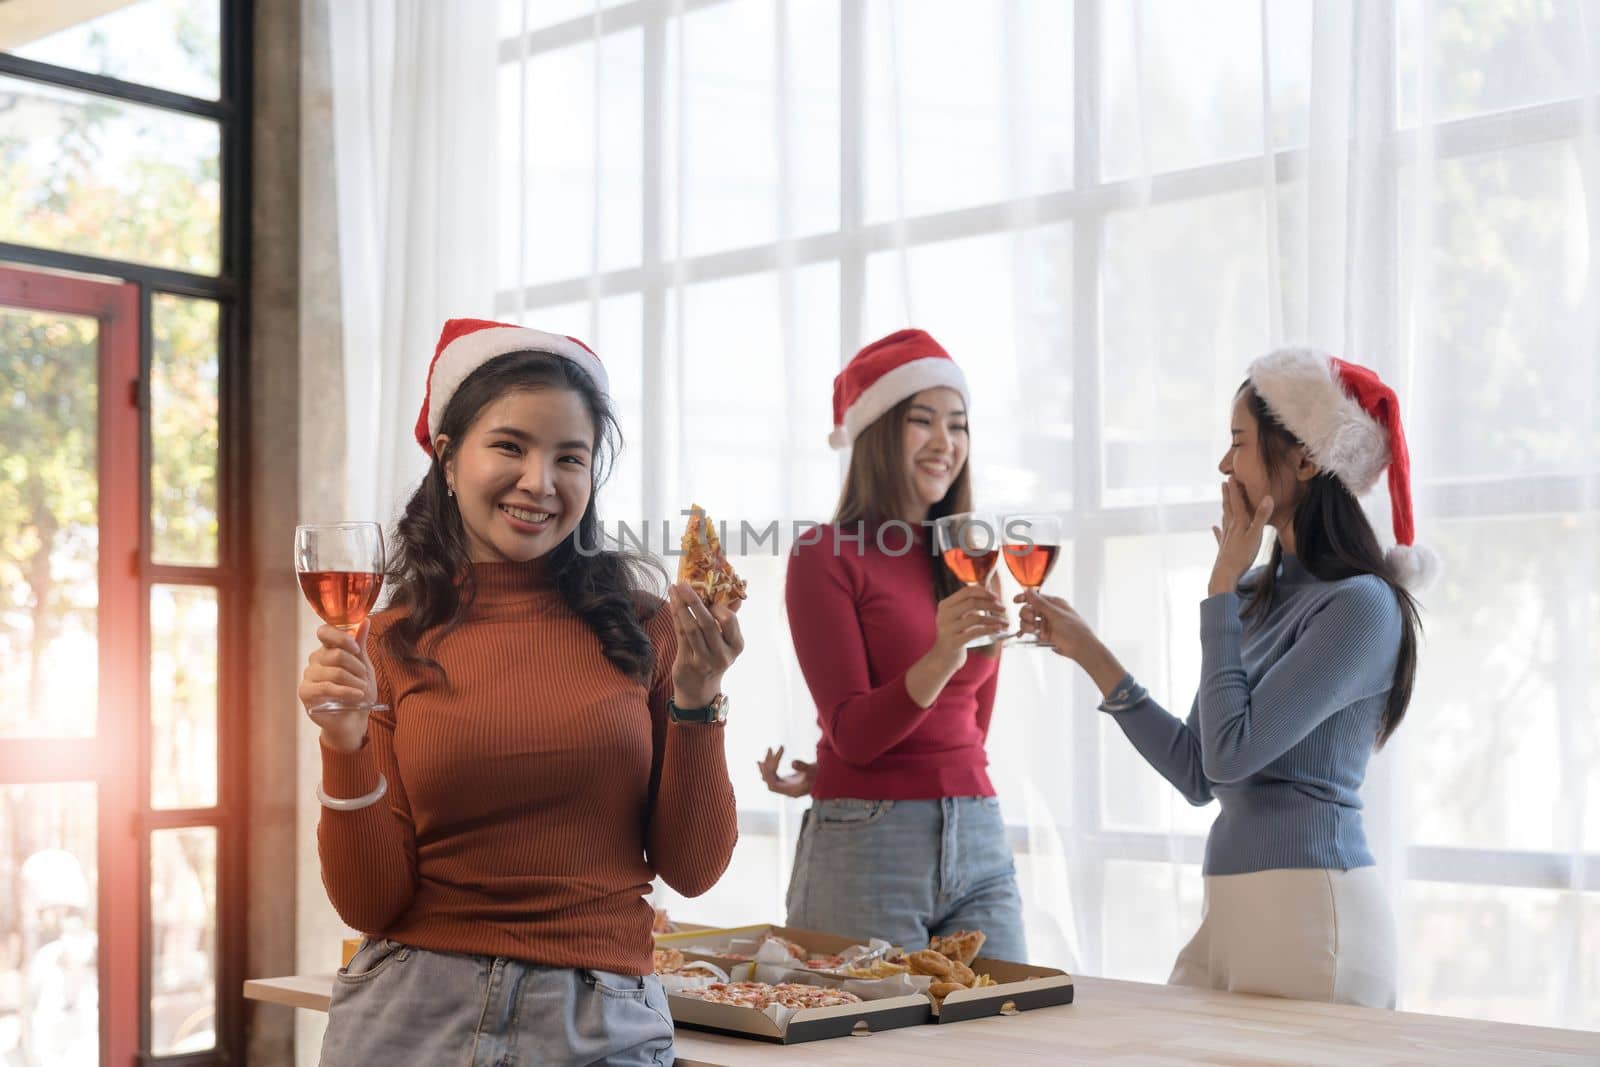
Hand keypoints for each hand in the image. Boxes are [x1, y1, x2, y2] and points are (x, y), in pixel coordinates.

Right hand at [298, 622, 376, 753]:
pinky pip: (326, 687)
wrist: (353, 719)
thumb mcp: (364, 666)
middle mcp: (315, 660)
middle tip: (365, 678)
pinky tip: (357, 696)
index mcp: (327, 649)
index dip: (341, 637)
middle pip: (336, 654)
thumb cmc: (358, 691)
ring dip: (355, 682)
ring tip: (363, 691)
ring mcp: (308, 675)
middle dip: (356, 667)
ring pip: (334, 672)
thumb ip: (361, 645)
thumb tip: (365, 621)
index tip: (356, 649)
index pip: (324, 631)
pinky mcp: (305, 692)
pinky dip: (346, 692)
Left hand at [669, 582, 744, 708]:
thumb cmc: (714, 659)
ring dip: (681, 606)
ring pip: (691, 628)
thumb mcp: (727, 642)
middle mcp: (722, 655)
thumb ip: (731, 617)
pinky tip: (672, 604)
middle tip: (683, 584)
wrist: (700, 691)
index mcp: (736, 646)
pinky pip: (680, 635)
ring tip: (674, 590)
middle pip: (708, 623)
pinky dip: (676, 617)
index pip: (729, 620)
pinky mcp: (687, 663)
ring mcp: (705, 661)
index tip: (705, 591)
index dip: (716, 604)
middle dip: (694, 601)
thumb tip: (739, 591)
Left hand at [757, 745, 815, 797]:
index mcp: (792, 791)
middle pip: (769, 780)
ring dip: (766, 765)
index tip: (774, 757)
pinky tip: (765, 760)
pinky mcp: (786, 782)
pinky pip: (773, 776)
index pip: (773, 785)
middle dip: (767, 766)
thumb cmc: (820, 775)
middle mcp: (787, 790)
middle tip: (770, 749)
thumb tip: (792, 763)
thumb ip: (803, 767)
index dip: (769, 772)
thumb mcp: (812, 770)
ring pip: (770, 778)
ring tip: (768, 751)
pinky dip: (768, 768)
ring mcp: (786, 786)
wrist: (826, 779)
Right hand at [929, 578, 1009, 669]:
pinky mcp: (954, 642)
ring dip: (994, 619)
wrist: (943, 658)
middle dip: (991, 604)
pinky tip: (998, 629)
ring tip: (1005, 622)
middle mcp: (944, 615)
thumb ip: (968, 606)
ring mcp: (948, 628)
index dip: (983, 592)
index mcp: (945, 605)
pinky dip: (990, 629)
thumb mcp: (958, 617)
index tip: (996, 597)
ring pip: (976, 618)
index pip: (966, 592)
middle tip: (1003, 609)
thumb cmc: (955, 635)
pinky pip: (976, 632)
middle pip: (972, 602)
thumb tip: (988, 593)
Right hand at [1015, 590, 1127, 695]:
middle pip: (1029, 609)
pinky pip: (1030, 630)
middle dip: (1026, 613)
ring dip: (1026, 624)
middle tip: (1031, 619)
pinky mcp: (1043, 634)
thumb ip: (1040, 603)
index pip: (1036, 597)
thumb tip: (1028, 590)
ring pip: (1028, 620)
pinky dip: (1025, 631)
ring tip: (1032, 629)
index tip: (1015, 600)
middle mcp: (1048, 612)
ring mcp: (1045, 624)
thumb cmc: (1074, 629)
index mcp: (1054, 604)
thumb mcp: (1056, 614)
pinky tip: (1022, 634)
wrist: (1081, 648)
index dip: (1024, 598)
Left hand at [1210, 479, 1273, 595]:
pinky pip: (1220, 536)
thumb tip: (1268, 497)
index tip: (1231, 476)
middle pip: (1228, 508)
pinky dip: (1217, 530)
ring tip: (1223, 501)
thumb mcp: (1255, 535)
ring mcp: (1226, 538)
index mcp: (1238, 523)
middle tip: (1224, 483)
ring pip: (1224, 520)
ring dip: (1224, 509)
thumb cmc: (1241, 556)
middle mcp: (1230, 528)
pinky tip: (1213, 527)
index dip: (1235, 489)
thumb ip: (1261, 517)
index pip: (1237, 502)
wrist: (1225, 575)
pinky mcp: (1223, 549)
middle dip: (1227, 495)